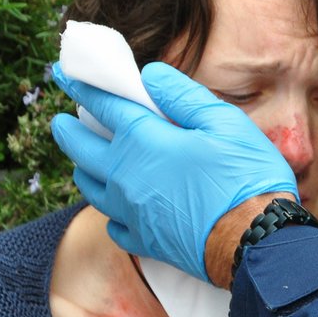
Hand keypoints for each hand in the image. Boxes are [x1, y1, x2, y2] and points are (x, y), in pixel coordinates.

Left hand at [50, 61, 297, 280]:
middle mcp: (126, 176)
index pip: (104, 106)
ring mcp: (131, 212)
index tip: (63, 73)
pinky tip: (116, 209)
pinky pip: (113, 225)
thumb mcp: (224, 122)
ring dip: (83, 169)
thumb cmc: (246, 177)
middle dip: (68, 131)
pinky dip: (109, 212)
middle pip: (82, 149)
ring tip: (83, 161)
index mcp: (144, 141)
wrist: (256, 243)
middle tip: (61, 121)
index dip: (82, 86)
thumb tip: (149, 76)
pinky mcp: (145, 241)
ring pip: (90, 188)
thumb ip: (182, 96)